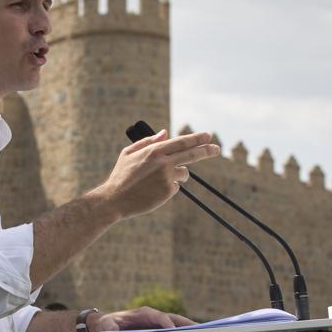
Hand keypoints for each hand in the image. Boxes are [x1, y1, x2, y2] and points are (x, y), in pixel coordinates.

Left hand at [88, 306, 193, 331]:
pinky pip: (172, 329)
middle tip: (199, 329)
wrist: (106, 323)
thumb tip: (112, 331)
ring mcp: (155, 321)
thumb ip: (109, 328)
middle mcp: (151, 315)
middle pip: (171, 318)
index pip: (158, 316)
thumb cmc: (107, 324)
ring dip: (187, 327)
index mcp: (142, 313)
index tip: (173, 330)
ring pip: (174, 322)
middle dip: (184, 323)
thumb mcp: (106, 325)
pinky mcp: (156, 328)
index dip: (166, 323)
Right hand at [89, 130, 218, 219]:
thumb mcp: (129, 153)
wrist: (114, 199)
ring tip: (158, 180)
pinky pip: (175, 186)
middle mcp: (163, 162)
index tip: (208, 136)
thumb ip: (148, 141)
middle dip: (207, 150)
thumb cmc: (121, 175)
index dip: (197, 138)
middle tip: (217, 149)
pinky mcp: (168, 191)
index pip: (182, 141)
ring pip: (184, 173)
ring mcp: (167, 177)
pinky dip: (168, 187)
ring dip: (179, 174)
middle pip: (192, 154)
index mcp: (154, 150)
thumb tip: (165, 132)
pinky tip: (153, 190)